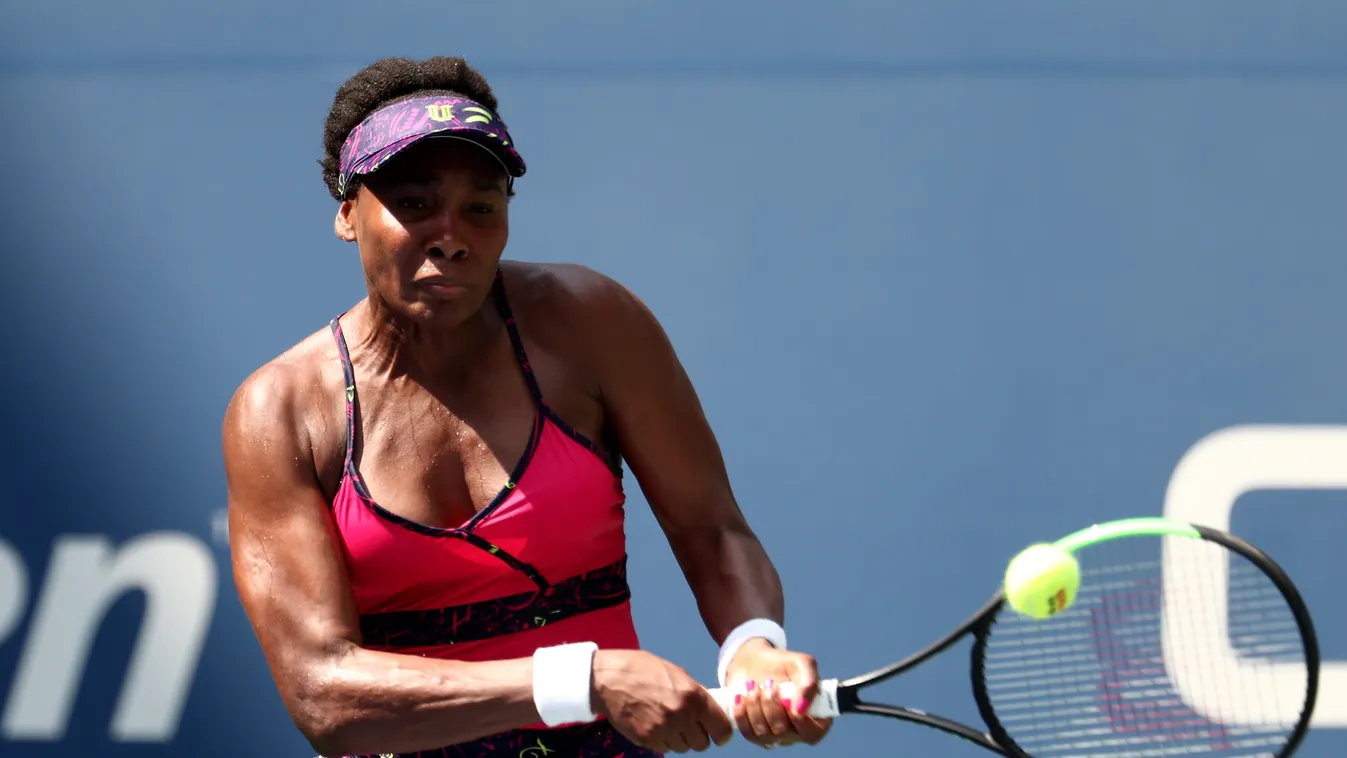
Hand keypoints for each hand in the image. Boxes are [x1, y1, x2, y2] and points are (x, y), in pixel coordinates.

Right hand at [590, 649, 733, 752]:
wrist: (608, 678)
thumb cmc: (643, 669)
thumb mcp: (676, 673)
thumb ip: (695, 692)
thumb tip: (709, 709)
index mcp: (693, 696)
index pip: (721, 728)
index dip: (722, 732)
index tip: (718, 732)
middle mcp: (681, 717)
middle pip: (702, 744)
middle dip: (698, 735)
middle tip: (689, 724)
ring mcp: (663, 731)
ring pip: (683, 748)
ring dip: (680, 739)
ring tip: (668, 722)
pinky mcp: (647, 740)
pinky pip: (665, 748)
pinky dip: (664, 740)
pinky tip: (654, 724)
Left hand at [724, 639, 833, 748]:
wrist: (753, 662)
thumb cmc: (782, 664)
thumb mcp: (802, 664)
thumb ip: (809, 683)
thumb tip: (801, 709)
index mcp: (814, 716)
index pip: (813, 733)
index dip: (801, 722)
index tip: (788, 700)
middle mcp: (795, 731)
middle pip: (784, 733)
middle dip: (772, 706)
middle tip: (768, 683)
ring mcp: (775, 735)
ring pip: (764, 735)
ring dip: (755, 706)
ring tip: (752, 685)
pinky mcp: (755, 734)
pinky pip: (748, 734)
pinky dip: (742, 714)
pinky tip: (740, 697)